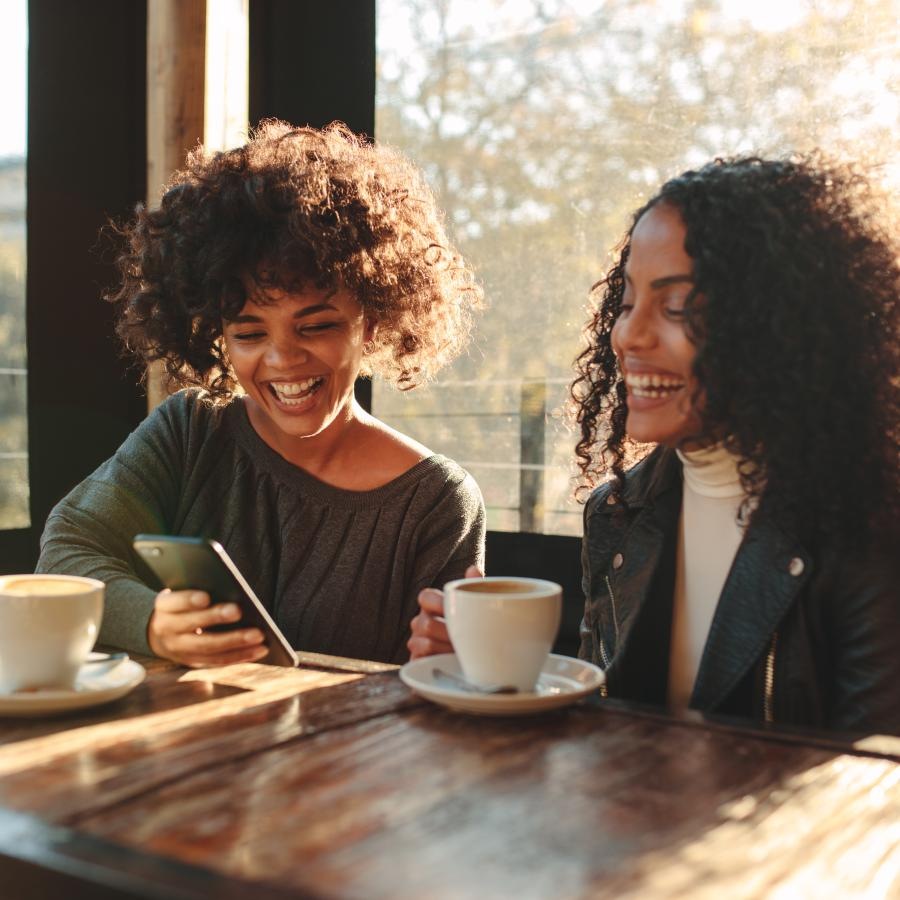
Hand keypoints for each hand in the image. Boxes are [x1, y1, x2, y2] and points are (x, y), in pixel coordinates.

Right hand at [147, 589, 267, 667]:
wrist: (159, 634)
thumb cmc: (181, 605)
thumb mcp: (180, 595)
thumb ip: (196, 593)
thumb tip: (231, 589)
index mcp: (164, 607)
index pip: (174, 602)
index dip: (188, 600)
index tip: (205, 597)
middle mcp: (168, 629)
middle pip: (192, 625)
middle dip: (216, 618)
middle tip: (238, 611)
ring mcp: (180, 650)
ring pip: (209, 647)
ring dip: (236, 641)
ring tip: (258, 635)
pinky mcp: (194, 662)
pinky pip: (219, 660)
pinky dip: (241, 655)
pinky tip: (260, 649)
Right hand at [407, 565, 482, 659]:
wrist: (473, 660)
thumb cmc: (472, 629)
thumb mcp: (475, 608)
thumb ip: (474, 589)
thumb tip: (473, 569)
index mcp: (433, 605)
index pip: (425, 596)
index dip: (438, 603)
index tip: (456, 611)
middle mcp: (421, 621)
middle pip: (424, 623)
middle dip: (447, 632)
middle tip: (467, 638)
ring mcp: (417, 641)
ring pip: (422, 642)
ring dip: (444, 648)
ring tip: (463, 652)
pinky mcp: (417, 660)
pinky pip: (420, 659)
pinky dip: (437, 660)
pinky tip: (451, 661)